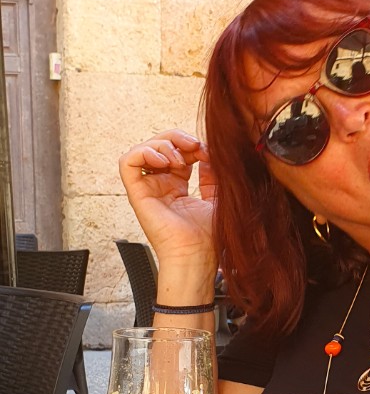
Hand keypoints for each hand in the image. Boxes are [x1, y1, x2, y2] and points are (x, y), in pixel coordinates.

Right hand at [119, 130, 217, 271]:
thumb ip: (213, 174)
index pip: (177, 152)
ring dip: (162, 144)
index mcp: (177, 186)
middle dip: (176, 137)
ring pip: (142, 149)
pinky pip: (127, 162)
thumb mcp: (217, 197)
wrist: (196, 256)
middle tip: (194, 145)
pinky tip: (164, 161)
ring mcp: (147, 188)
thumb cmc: (208, 237)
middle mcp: (160, 185)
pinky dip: (144, 152)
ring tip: (179, 159)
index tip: (208, 152)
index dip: (191, 145)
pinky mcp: (137, 193)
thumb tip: (207, 152)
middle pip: (158, 145)